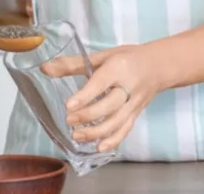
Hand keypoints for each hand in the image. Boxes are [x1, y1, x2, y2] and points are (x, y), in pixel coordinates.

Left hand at [42, 44, 166, 152]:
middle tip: (69, 121)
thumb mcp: (102, 56)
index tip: (69, 105)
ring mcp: (134, 103)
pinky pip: (126, 129)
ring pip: (118, 121)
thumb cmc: (127, 59)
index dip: (85, 95)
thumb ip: (73, 64)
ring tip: (77, 136)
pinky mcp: (136, 114)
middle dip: (89, 115)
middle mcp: (128, 86)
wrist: (158, 66)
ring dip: (97, 131)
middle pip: (110, 105)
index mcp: (119, 67)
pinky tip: (99, 147)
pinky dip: (113, 140)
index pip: (101, 82)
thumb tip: (44, 69)